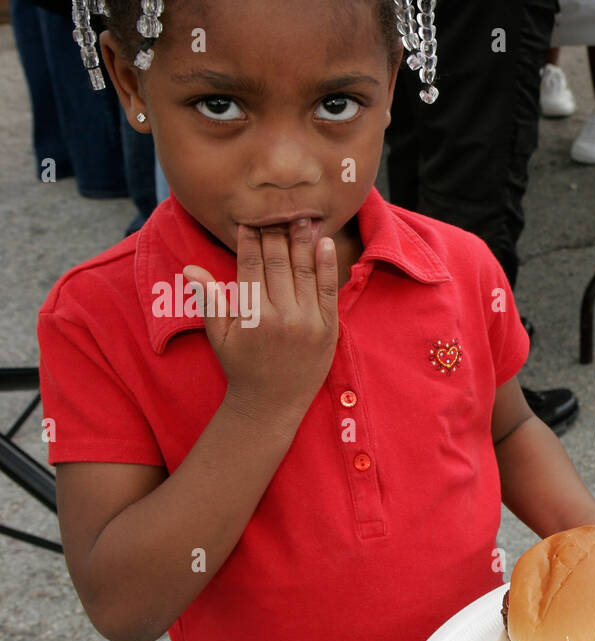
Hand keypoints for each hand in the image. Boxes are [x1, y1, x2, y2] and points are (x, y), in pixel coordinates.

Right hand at [183, 219, 338, 428]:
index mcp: (252, 315)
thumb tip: (190, 269)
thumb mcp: (220, 336)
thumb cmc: (243, 368)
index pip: (250, 265)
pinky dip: (327, 265)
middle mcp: (282, 315)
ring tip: (302, 215)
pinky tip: (324, 242)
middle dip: (276, 233)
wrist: (274, 403)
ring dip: (302, 240)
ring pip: (304, 271)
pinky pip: (329, 290)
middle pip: (278, 263)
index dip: (250, 239)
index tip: (250, 219)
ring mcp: (308, 321)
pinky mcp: (328, 328)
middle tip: (277, 208)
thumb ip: (210, 300)